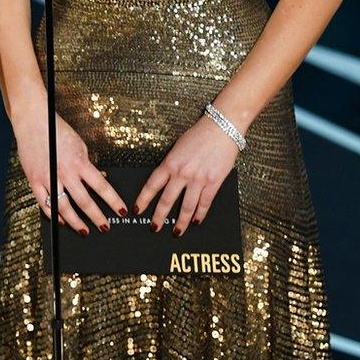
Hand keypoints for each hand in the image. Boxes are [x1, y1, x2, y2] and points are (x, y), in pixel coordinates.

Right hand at [12, 95, 126, 232]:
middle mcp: (65, 172)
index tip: (121, 211)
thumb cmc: (57, 131)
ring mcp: (49, 178)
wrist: (33, 120)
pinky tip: (61, 221)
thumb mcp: (80, 145)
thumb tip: (96, 180)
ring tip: (84, 230)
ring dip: (76, 222)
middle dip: (97, 217)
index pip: (101, 186)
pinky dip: (53, 215)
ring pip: (64, 207)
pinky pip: (45, 203)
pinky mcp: (34, 180)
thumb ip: (86, 164)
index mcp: (79, 162)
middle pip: (84, 201)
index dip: (113, 201)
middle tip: (105, 227)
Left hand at [135, 114, 239, 234]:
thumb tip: (165, 181)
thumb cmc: (199, 135)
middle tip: (154, 228)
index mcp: (170, 163)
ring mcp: (198, 179)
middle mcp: (182, 173)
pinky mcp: (213, 182)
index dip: (143, 200)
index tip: (137, 210)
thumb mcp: (177, 147)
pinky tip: (196, 221)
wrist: (222, 128)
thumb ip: (171, 164)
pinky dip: (200, 214)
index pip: (152, 185)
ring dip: (180, 222)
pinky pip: (204, 203)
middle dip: (159, 216)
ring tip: (176, 232)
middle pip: (167, 200)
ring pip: (186, 207)